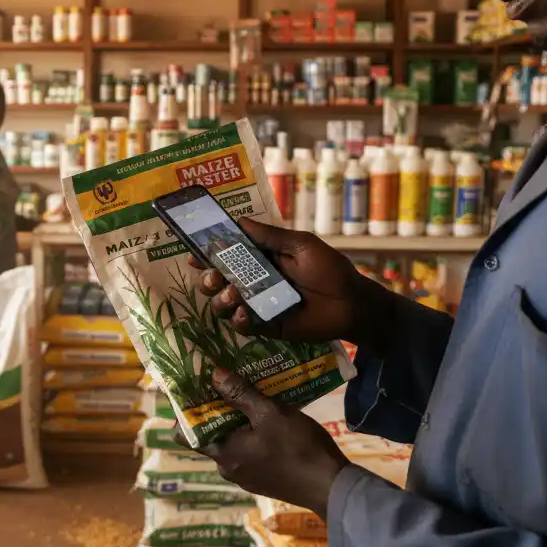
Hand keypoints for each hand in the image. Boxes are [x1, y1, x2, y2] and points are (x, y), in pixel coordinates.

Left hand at [181, 368, 348, 518]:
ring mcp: (246, 476)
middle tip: (224, 382)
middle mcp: (228, 468)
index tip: (193, 388)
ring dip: (238, 420)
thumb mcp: (270, 413)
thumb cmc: (297, 447)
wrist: (331, 485)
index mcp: (222, 453)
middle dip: (217, 409)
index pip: (185, 434)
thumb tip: (214, 374)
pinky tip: (267, 417)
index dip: (185, 411)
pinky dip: (252, 434)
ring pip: (232, 442)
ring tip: (248, 394)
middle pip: (211, 434)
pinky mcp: (263, 479)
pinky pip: (249, 451)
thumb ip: (240, 394)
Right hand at [190, 217, 385, 347]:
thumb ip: (270, 236)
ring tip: (233, 295)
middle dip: (208, 278)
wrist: (352, 304)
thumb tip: (239, 220)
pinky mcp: (266, 326)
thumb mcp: (302, 245)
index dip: (208, 253)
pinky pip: (242, 325)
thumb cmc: (330, 269)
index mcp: (261, 259)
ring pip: (224, 303)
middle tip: (213, 277)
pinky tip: (243, 313)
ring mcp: (258, 305)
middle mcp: (255, 281)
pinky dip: (237, 319)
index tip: (194, 253)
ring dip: (220, 298)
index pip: (228, 255)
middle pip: (218, 280)